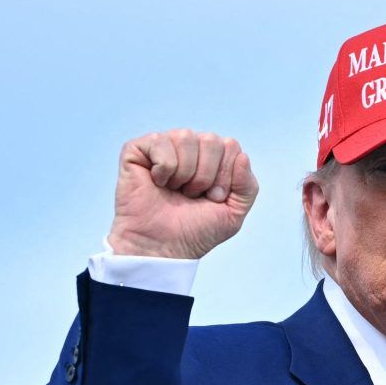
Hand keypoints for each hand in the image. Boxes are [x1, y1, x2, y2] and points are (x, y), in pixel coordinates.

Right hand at [107, 129, 259, 259]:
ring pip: (186, 137)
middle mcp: (190, 147)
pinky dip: (163, 169)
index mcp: (213, 158)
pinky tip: (157, 182)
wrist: (162, 247)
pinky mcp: (138, 149)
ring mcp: (164, 146)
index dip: (225, 176)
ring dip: (185, 173)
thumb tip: (242, 155)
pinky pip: (160, 141)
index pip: (231, 146)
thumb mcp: (233, 213)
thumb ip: (247, 186)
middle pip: (212, 140)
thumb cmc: (195, 231)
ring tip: (175, 190)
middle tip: (192, 196)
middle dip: (206, 176)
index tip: (213, 198)